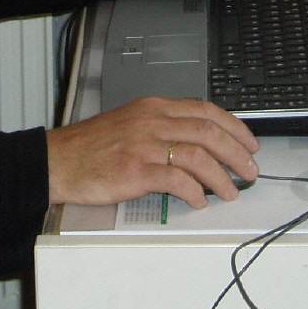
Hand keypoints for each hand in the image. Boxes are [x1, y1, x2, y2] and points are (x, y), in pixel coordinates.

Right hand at [46, 97, 259, 208]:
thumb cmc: (91, 147)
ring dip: (222, 177)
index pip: (205, 110)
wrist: (57, 160)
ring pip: (198, 156)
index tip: (249, 143)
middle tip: (250, 171)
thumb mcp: (130, 123)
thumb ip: (162, 128)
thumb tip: (198, 146)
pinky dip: (195, 192)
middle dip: (236, 153)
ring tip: (231, 192)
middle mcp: (152, 121)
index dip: (234, 127)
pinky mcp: (135, 171)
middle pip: (208, 132)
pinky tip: (199, 201)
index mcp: (153, 107)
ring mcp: (144, 145)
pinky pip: (177, 181)